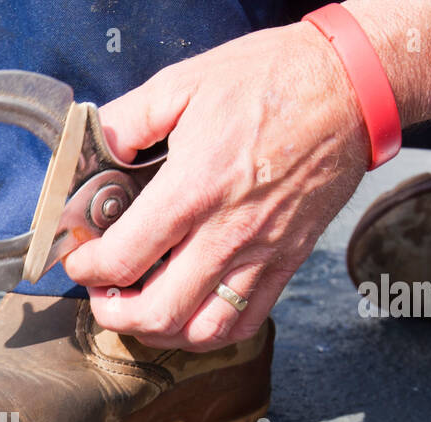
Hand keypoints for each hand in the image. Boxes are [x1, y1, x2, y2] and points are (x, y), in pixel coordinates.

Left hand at [62, 23, 371, 350]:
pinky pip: (244, 322)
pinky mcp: (286, 263)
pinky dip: (208, 334)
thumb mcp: (183, 83)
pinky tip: (187, 315)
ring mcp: (261, 254)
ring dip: (160, 333)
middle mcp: (227, 233)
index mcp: (194, 189)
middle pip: (158, 312)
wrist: (349, 88)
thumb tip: (94, 148)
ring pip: (201, 332)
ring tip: (140, 311)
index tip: (80, 261)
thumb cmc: (272, 80)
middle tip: (102, 295)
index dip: (88, 269)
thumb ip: (127, 121)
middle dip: (115, 315)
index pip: (124, 258)